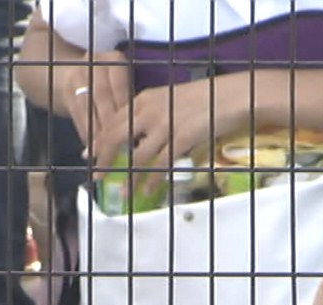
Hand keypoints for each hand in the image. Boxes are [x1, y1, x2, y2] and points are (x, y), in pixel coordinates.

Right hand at [53, 51, 133, 150]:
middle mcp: (94, 62)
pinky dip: (84, 131)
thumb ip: (127, 103)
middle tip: (117, 145)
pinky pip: (76, 113)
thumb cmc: (107, 85)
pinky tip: (91, 145)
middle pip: (102, 95)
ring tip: (103, 150)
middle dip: (110, 123)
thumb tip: (136, 135)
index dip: (124, 111)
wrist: (71, 72)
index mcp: (115, 59)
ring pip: (87, 105)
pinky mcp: (65, 89)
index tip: (132, 133)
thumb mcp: (119, 85)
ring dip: (96, 129)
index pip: (119, 85)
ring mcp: (77, 73)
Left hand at [90, 72, 249, 192]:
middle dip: (103, 159)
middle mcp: (149, 111)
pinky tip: (148, 191)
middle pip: (116, 137)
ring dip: (128, 177)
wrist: (232, 94)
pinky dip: (152, 180)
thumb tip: (137, 135)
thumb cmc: (205, 97)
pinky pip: (161, 164)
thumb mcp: (170, 100)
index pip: (114, 121)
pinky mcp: (181, 138)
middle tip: (96, 176)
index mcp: (145, 99)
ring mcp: (164, 125)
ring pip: (137, 156)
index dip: (99, 140)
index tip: (90, 154)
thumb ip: (151, 114)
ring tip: (122, 192)